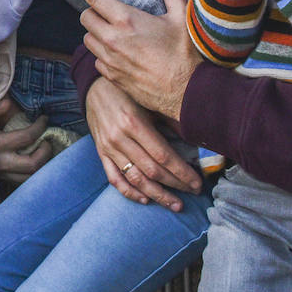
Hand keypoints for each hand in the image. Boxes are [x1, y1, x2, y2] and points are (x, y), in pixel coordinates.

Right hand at [0, 98, 52, 186]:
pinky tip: (36, 160)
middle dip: (46, 152)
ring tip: (44, 151)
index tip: (45, 119)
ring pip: (30, 178)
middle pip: (33, 164)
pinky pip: (23, 181)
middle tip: (47, 140)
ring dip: (43, 165)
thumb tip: (7, 103)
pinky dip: (34, 173)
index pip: (27, 137)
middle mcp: (0, 162)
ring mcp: (2, 174)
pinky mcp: (2, 180)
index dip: (40, 127)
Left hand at [77, 0, 201, 123]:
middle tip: (103, 11)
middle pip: (85, 18)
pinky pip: (96, 60)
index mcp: (127, 21)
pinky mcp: (112, 77)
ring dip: (95, 33)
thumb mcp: (180, 17)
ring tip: (109, 31)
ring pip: (87, 40)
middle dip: (91, 11)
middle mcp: (113, 39)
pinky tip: (115, 53)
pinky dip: (102, 54)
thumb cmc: (185, 53)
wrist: (187, 91)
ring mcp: (110, 60)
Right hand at [85, 78, 201, 208]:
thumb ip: (168, 121)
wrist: (94, 87)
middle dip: (175, 185)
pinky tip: (146, 199)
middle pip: (152, 170)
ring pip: (135, 179)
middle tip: (193, 193)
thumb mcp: (149, 101)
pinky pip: (114, 178)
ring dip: (157, 195)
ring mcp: (108, 148)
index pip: (163, 156)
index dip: (182, 172)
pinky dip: (130, 192)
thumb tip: (195, 141)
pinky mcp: (101, 153)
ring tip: (175, 204)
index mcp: (134, 123)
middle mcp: (120, 138)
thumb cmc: (127, 92)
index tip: (197, 183)